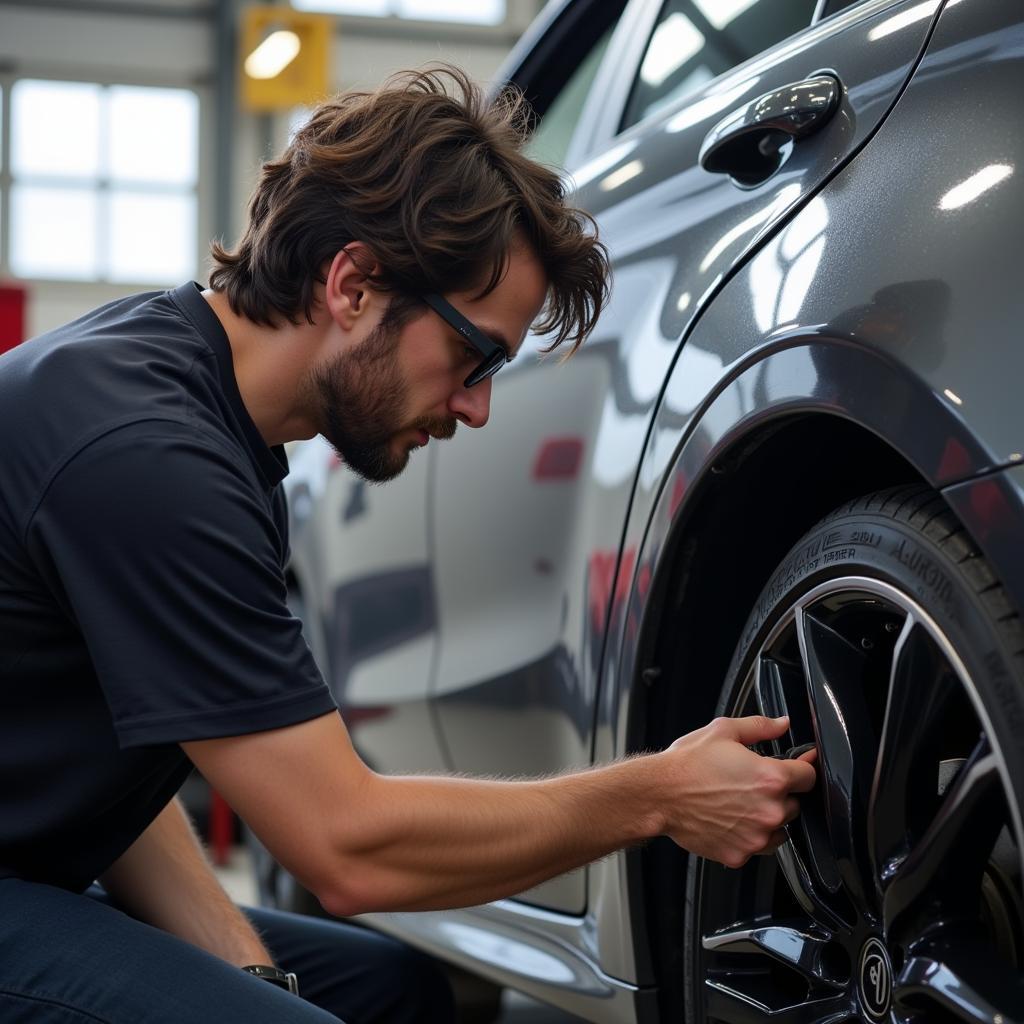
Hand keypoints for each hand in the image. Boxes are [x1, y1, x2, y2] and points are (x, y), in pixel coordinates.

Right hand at [660, 715, 815, 867]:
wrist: (659, 794)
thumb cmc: (687, 763)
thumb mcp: (723, 731)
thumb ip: (760, 726)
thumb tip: (782, 724)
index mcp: (771, 778)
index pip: (809, 776)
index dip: (801, 768)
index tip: (796, 767)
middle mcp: (769, 810)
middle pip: (795, 804)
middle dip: (779, 794)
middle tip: (750, 784)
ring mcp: (756, 836)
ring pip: (780, 829)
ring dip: (767, 817)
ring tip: (738, 803)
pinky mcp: (741, 854)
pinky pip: (757, 847)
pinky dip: (749, 836)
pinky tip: (730, 820)